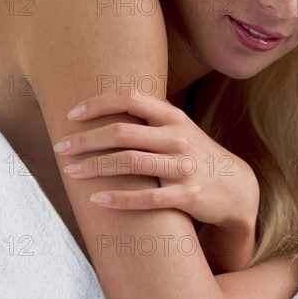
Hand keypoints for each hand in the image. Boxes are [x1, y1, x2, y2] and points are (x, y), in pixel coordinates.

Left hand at [54, 92, 259, 232]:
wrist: (236, 186)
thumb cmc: (195, 153)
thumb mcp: (178, 128)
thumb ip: (148, 117)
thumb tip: (105, 107)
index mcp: (172, 116)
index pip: (130, 99)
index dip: (98, 104)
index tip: (72, 114)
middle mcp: (177, 137)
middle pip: (122, 132)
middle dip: (86, 139)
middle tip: (61, 147)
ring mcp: (183, 166)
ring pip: (130, 163)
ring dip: (95, 166)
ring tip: (70, 172)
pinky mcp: (187, 196)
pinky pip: (147, 197)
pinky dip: (119, 199)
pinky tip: (96, 199)